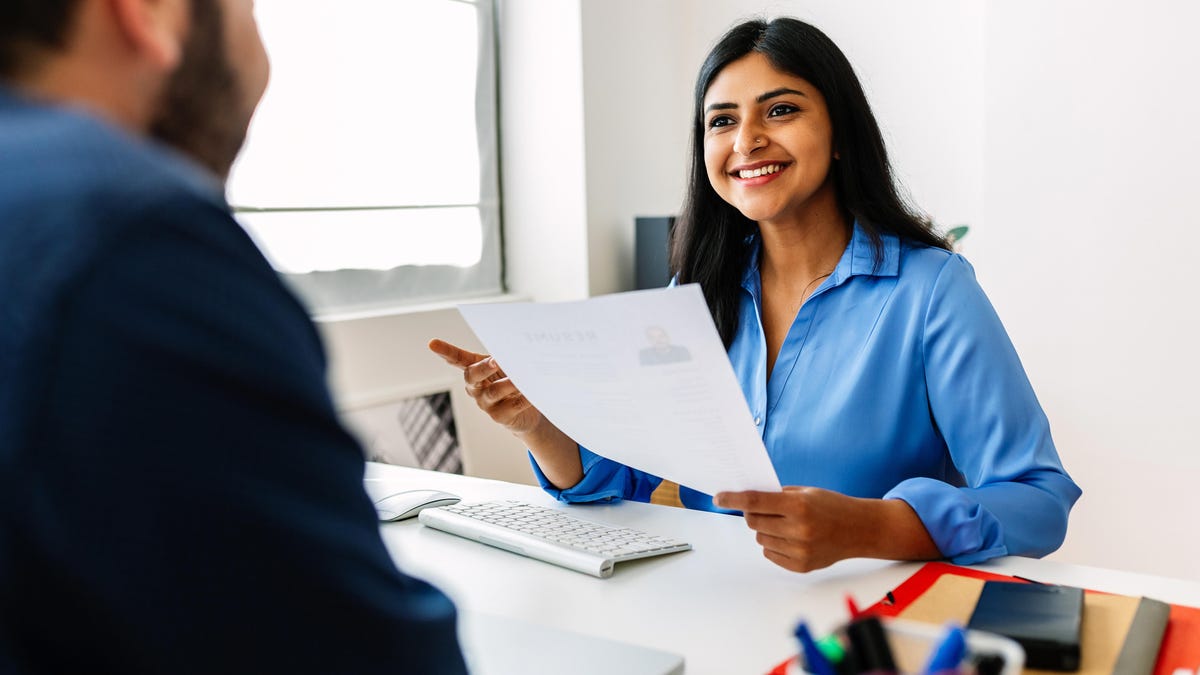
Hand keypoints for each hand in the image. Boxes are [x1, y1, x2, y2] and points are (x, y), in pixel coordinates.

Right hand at [428, 338, 582, 488]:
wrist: (526, 412)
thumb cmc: (512, 382)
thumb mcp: (508, 368)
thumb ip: (507, 360)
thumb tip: (514, 352)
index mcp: (474, 371)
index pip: (457, 360)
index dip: (445, 352)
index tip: (432, 344)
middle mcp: (475, 388)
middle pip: (472, 377)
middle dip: (482, 368)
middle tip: (495, 360)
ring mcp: (486, 404)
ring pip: (493, 392)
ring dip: (506, 384)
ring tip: (519, 379)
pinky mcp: (499, 417)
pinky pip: (511, 406)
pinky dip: (522, 398)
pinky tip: (530, 393)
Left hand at [713, 487, 937, 572]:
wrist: (860, 529)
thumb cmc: (831, 506)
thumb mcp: (806, 492)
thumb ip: (777, 496)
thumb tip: (746, 500)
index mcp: (799, 506)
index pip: (755, 502)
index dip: (733, 499)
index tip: (718, 497)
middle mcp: (798, 529)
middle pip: (754, 522)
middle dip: (752, 514)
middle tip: (764, 510)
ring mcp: (800, 550)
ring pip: (761, 539)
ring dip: (766, 530)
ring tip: (786, 525)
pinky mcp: (801, 566)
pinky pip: (770, 554)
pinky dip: (774, 545)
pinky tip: (791, 538)